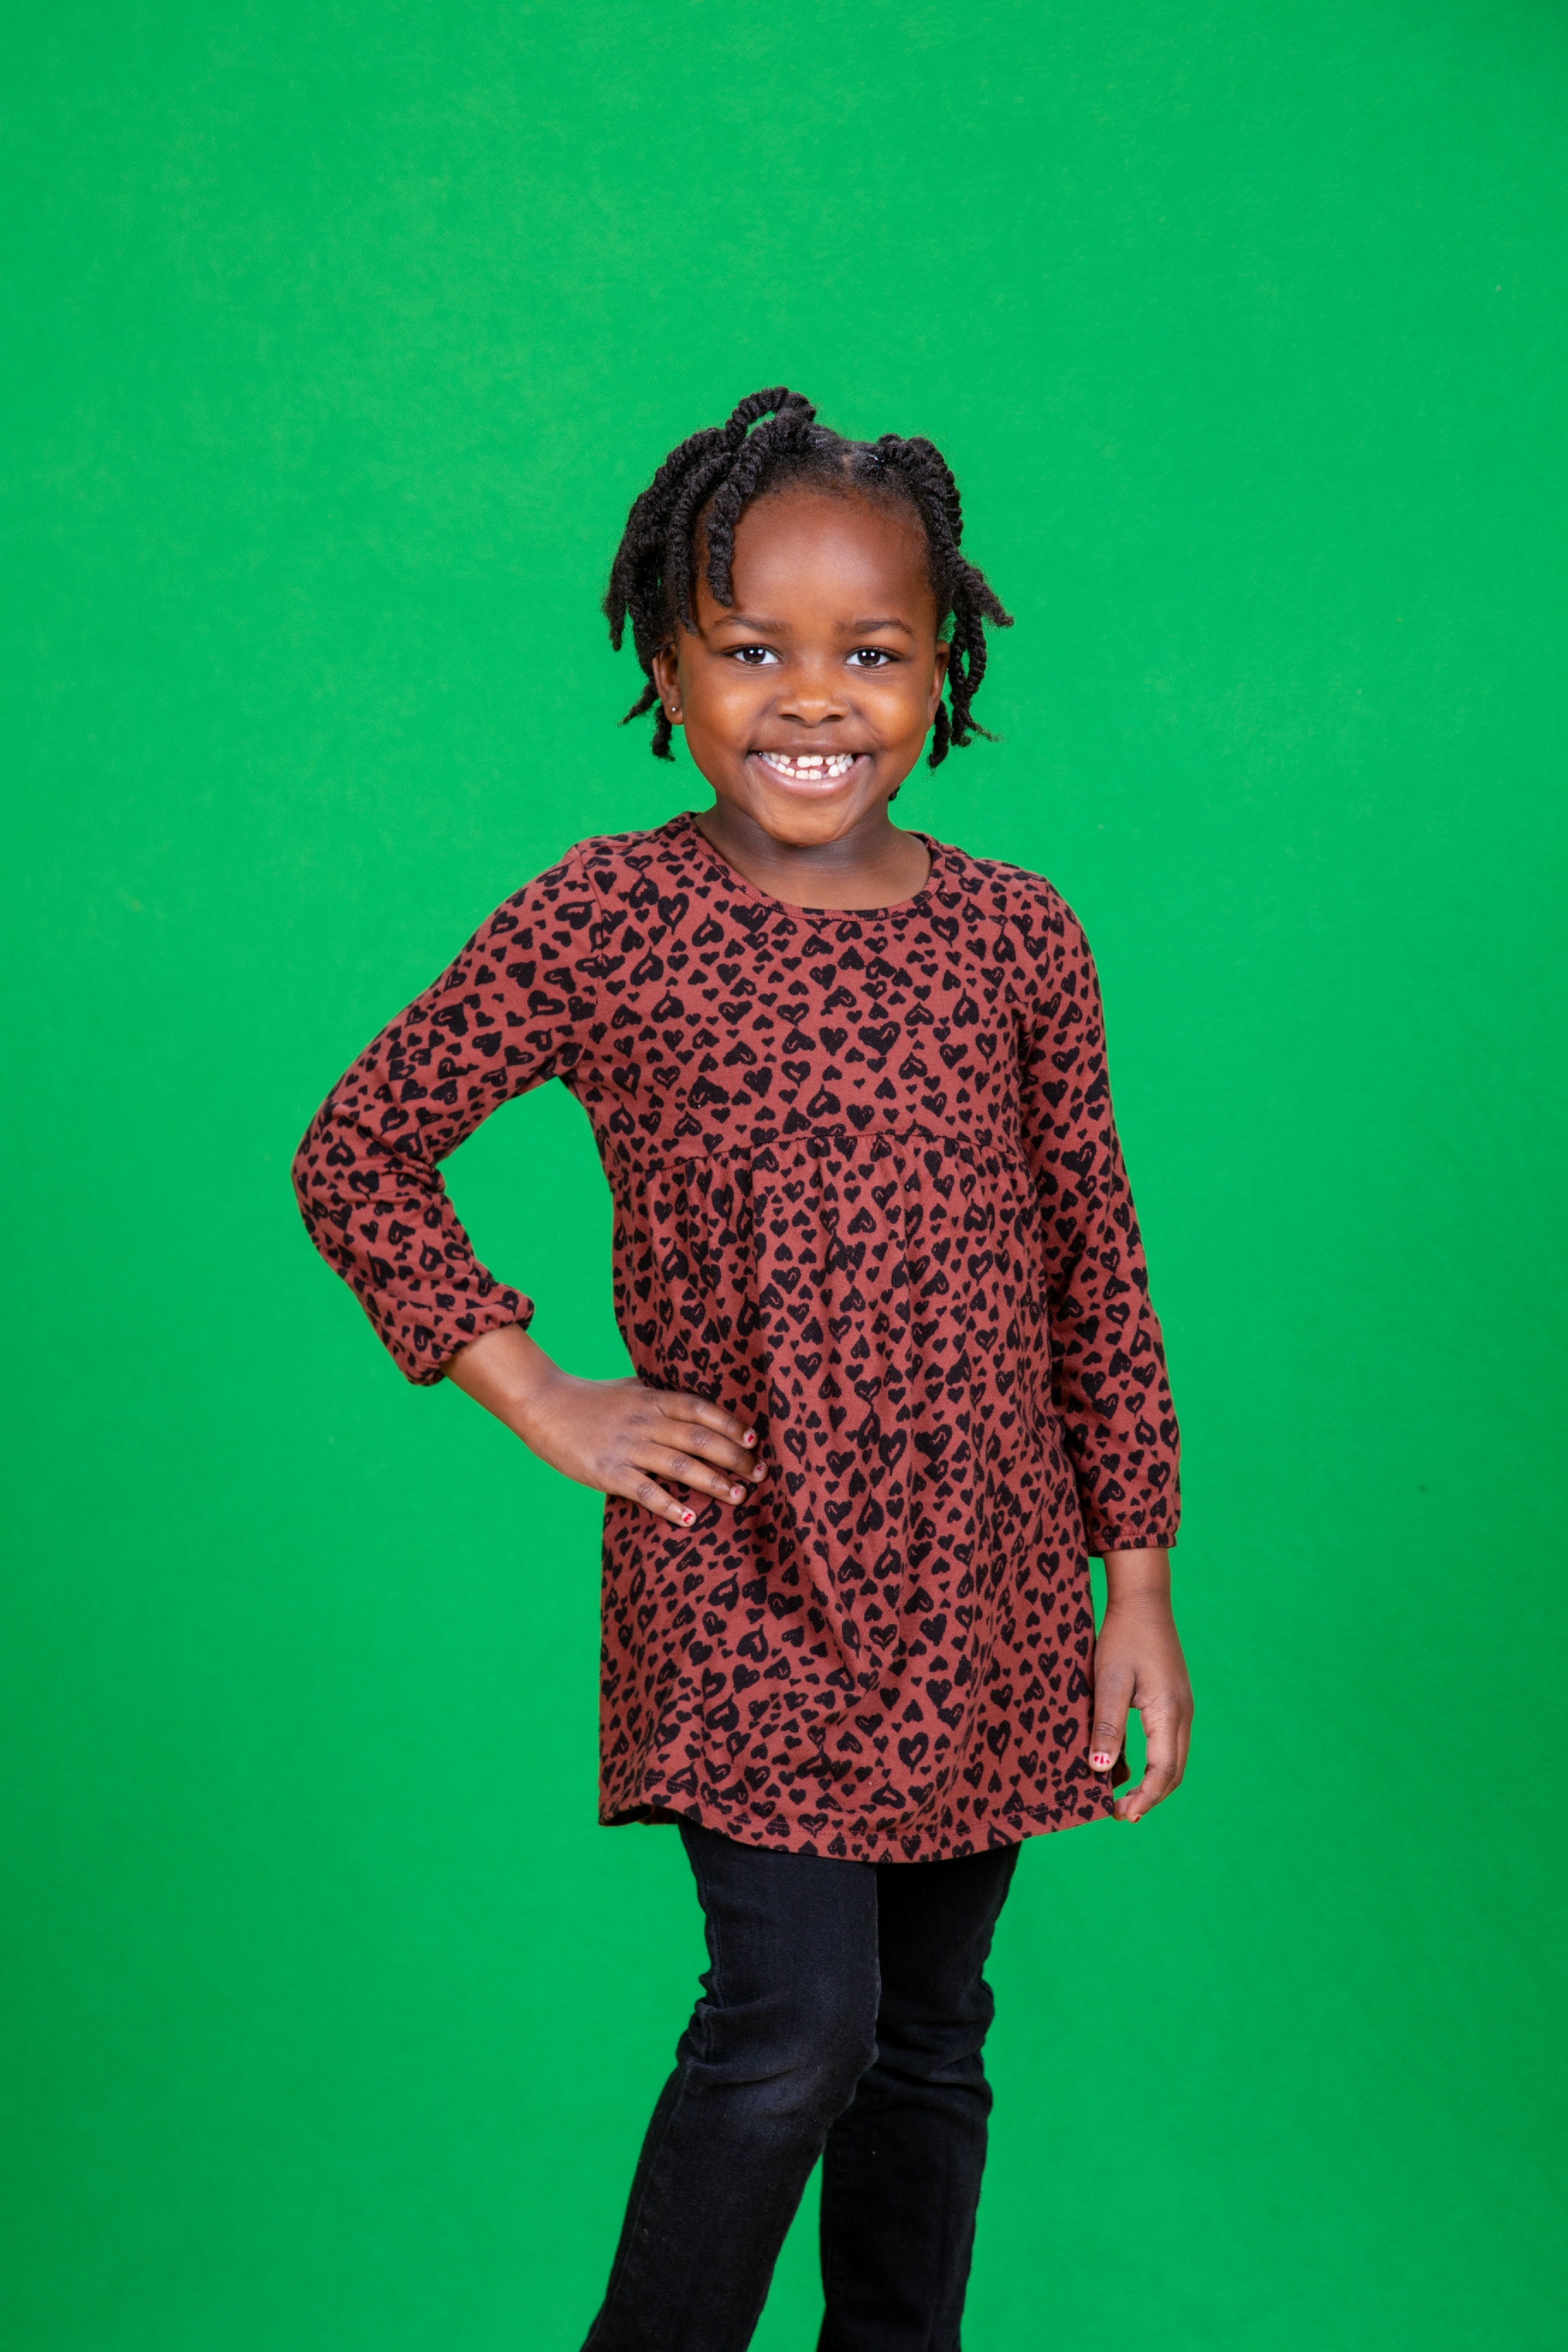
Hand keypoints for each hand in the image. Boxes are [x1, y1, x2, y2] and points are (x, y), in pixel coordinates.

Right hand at [444, 1324, 766, 1527]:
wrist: (543, 1405)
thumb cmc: (592, 1398)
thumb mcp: (631, 1388)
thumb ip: (662, 1395)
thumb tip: (699, 1403)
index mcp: (653, 1399)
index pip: (701, 1409)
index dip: (731, 1425)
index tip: (755, 1440)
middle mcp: (645, 1421)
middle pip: (700, 1439)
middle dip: (735, 1458)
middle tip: (761, 1475)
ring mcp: (627, 1447)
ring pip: (679, 1465)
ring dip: (713, 1482)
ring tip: (738, 1497)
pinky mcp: (607, 1472)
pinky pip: (643, 1490)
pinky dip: (668, 1505)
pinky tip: (688, 1519)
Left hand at [1089, 1547, 1192, 1822]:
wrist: (1142, 1601)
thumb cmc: (1122, 1637)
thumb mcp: (1108, 1680)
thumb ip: (1108, 1726)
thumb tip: (1103, 1770)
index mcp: (1169, 1712)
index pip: (1163, 1771)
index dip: (1145, 1799)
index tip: (1122, 1816)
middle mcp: (1183, 1714)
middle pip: (1173, 1771)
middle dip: (1149, 1797)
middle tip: (1118, 1814)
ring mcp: (1181, 1707)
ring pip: (1172, 1758)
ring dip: (1152, 1781)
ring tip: (1121, 1797)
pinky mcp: (1173, 1700)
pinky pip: (1167, 1741)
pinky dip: (1152, 1761)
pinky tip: (1126, 1765)